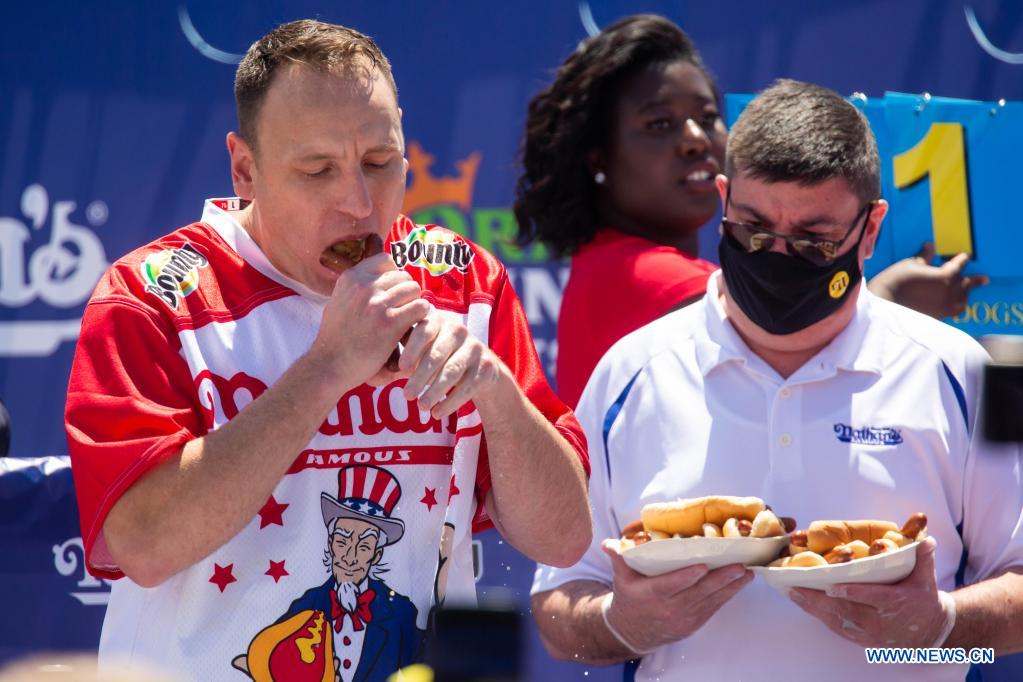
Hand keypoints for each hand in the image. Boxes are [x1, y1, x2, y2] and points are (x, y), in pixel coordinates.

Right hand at [310, 252, 430, 387]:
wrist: (329, 364)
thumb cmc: (336, 337)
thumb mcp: (339, 300)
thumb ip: (357, 287)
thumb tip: (381, 275)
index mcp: (351, 277)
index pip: (386, 260)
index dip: (395, 276)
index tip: (393, 293)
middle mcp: (364, 285)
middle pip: (404, 277)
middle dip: (406, 294)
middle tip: (401, 311)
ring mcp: (377, 303)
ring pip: (414, 290)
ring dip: (414, 305)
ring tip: (406, 321)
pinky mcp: (390, 322)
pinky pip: (421, 308)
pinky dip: (421, 318)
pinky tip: (411, 328)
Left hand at [398, 309, 503, 418]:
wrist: (481, 368)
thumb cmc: (439, 359)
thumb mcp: (422, 353)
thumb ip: (402, 359)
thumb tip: (378, 375)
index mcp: (438, 323)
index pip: (424, 331)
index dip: (412, 349)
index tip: (402, 368)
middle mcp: (458, 331)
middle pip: (437, 354)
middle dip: (420, 376)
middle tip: (406, 395)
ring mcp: (475, 348)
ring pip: (452, 371)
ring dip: (435, 391)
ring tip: (421, 407)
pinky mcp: (487, 367)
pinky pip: (467, 387)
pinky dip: (450, 402)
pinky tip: (437, 413)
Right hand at [600, 540, 752, 651]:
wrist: (632, 631)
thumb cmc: (629, 597)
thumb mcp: (620, 577)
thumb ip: (618, 557)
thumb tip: (608, 543)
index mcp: (651, 594)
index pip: (670, 585)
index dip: (686, 577)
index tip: (702, 566)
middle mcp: (669, 608)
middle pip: (698, 592)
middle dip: (720, 579)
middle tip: (738, 566)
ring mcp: (684, 617)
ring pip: (710, 600)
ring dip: (730, 586)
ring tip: (746, 572)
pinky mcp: (694, 622)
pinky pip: (714, 607)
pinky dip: (728, 595)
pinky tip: (741, 583)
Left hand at [788, 537, 948, 646]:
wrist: (930, 632)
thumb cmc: (923, 600)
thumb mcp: (926, 580)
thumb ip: (923, 559)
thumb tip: (926, 539)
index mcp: (894, 602)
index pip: (871, 597)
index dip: (851, 593)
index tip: (831, 586)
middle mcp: (880, 620)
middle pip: (846, 610)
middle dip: (819, 600)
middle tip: (796, 588)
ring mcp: (870, 632)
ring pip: (838, 621)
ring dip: (814, 608)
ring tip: (793, 594)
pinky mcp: (863, 639)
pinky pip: (839, 629)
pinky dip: (821, 618)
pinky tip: (805, 606)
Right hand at [867, 242, 987, 318]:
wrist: (885, 304)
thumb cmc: (896, 280)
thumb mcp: (910, 264)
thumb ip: (924, 257)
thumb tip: (930, 246)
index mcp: (945, 276)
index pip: (958, 265)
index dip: (961, 260)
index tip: (965, 256)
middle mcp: (949, 292)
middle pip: (966, 284)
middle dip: (973, 280)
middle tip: (984, 279)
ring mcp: (944, 307)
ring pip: (962, 300)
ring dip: (965, 294)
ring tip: (966, 293)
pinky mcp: (937, 317)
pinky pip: (953, 311)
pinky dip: (956, 306)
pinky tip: (953, 306)